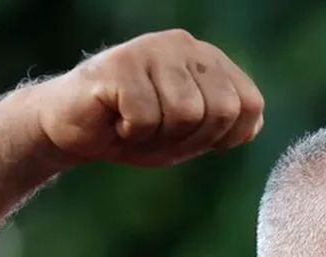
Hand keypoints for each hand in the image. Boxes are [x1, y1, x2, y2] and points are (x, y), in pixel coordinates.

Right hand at [31, 29, 263, 167]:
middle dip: (191, 140)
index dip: (223, 138)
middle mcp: (185, 46)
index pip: (249, 105)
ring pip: (185, 114)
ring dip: (157, 136)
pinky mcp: (120, 63)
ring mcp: (152, 49)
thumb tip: (253, 123)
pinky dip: (129, 133)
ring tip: (135, 125)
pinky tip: (115, 119)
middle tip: (157, 134)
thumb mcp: (189, 135)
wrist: (72, 129)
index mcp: (209, 61)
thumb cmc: (133, 131)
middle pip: (221, 111)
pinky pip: (145, 117)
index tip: (191, 140)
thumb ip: (225, 127)